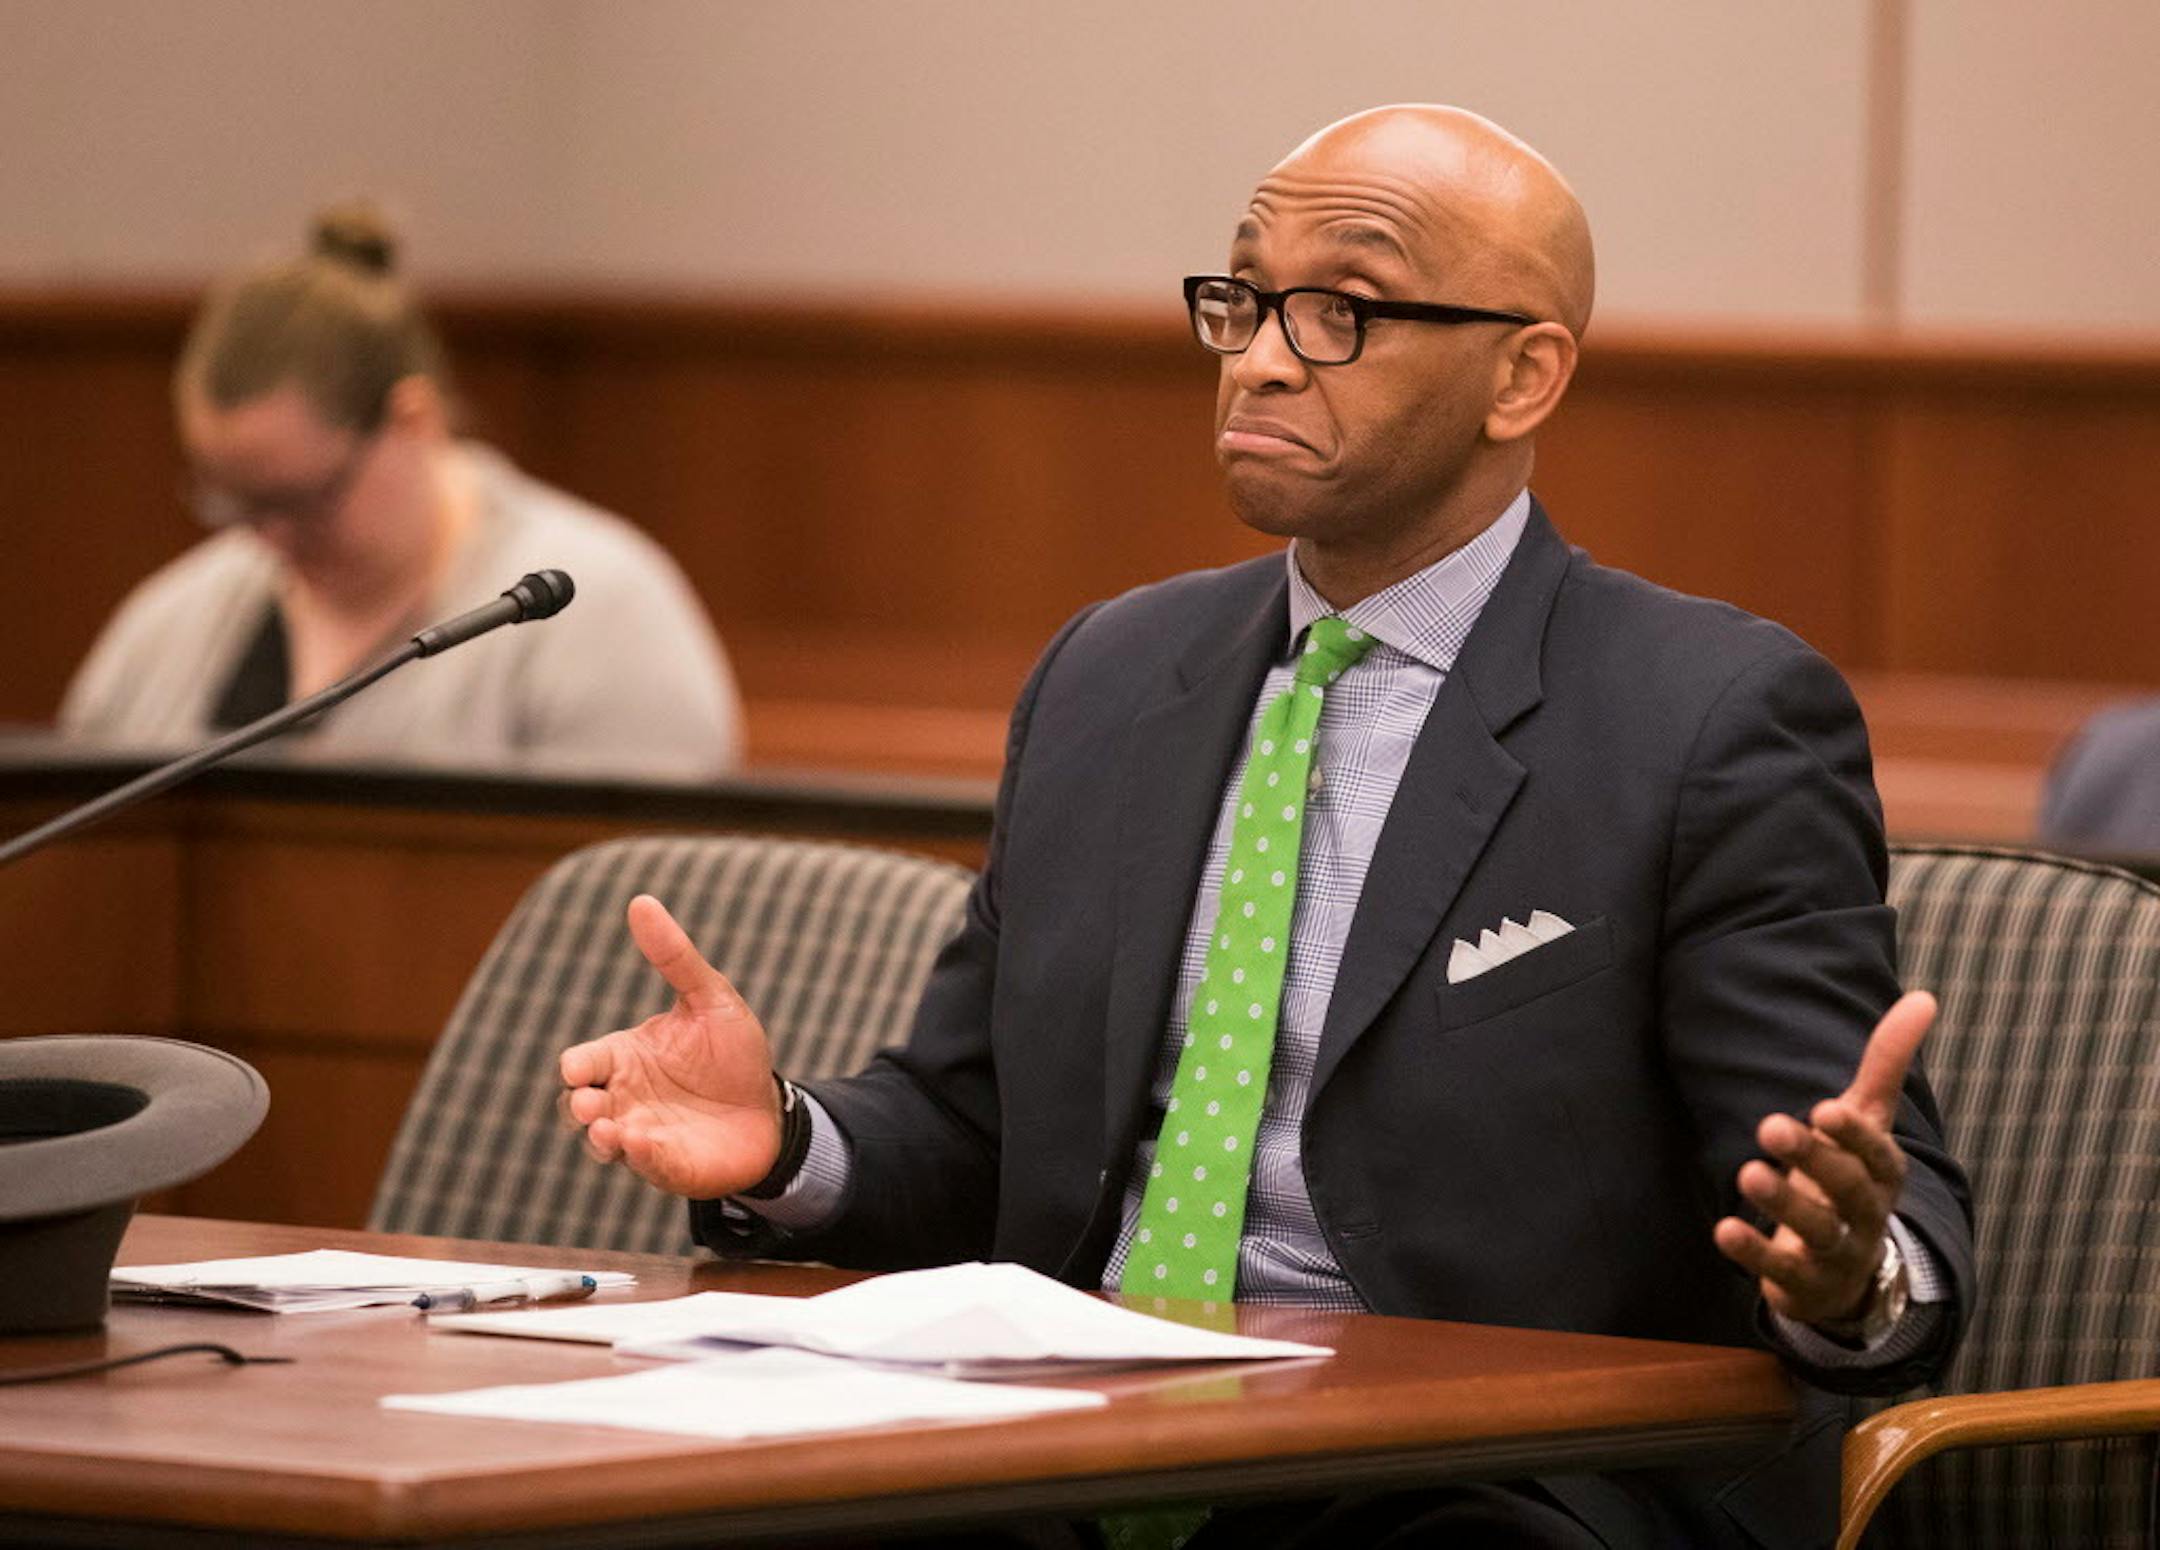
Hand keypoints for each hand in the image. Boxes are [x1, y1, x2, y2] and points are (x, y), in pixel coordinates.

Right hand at [558, 895, 783, 1198]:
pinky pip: (644, 1164)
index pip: (583, 1062)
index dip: (577, 1066)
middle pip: (580, 1105)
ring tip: (609, 1130)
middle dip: (579, 1105)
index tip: (579, 1068)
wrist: (772, 1109)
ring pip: (602, 1140)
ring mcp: (641, 1134)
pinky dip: (640, 1156)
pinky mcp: (666, 1165)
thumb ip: (674, 957)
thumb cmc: (733, 1054)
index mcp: (625, 1057)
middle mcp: (624, 1097)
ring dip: (601, 1136)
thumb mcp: (710, 998)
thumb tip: (641, 901)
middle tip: (592, 1103)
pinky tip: (644, 1143)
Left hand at [1712, 990, 1935, 1326]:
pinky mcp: (1804, 1283)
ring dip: (1783, 1203)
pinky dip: (1754, 1253)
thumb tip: (1923, 996)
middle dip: (1813, 1159)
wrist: (1849, 1268)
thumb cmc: (1852, 1176)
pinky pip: (1782, 1271)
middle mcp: (1867, 1214)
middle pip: (1848, 1190)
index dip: (1855, 1135)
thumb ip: (1885, 1064)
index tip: (1824, 1108)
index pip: (1878, 1154)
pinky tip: (1723, 1229)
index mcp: (1883, 1173)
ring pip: (1818, 1231)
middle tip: (1770, 1125)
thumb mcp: (1867, 1122)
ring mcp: (1839, 1253)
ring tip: (1746, 1172)